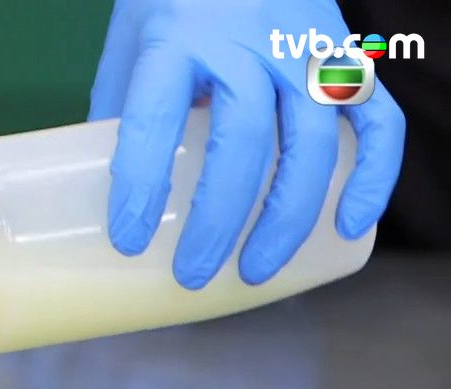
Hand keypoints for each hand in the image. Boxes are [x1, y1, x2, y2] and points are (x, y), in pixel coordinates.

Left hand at [89, 0, 404, 288]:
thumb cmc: (171, 2)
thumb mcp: (130, 46)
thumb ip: (122, 112)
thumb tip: (103, 196)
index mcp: (175, 39)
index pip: (155, 118)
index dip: (142, 186)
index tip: (129, 240)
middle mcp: (244, 42)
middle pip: (240, 140)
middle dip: (217, 219)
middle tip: (194, 273)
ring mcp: (302, 49)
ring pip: (309, 141)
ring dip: (286, 216)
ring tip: (257, 270)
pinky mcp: (343, 56)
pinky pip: (376, 118)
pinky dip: (372, 175)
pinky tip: (348, 225)